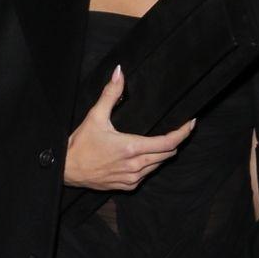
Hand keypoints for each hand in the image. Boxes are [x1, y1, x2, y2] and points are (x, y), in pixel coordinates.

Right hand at [63, 65, 195, 191]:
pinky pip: (147, 174)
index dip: (183, 132)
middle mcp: (135, 166)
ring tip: (157, 141)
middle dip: (173, 141)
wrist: (67, 169)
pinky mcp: (128, 186)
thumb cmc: (80, 144)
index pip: (168, 142)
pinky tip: (141, 155)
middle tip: (175, 129)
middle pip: (168, 154)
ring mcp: (133, 178)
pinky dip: (149, 164)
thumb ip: (111, 94)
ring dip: (161, 154)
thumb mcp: (95, 116)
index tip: (191, 123)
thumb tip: (119, 72)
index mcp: (131, 148)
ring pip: (158, 165)